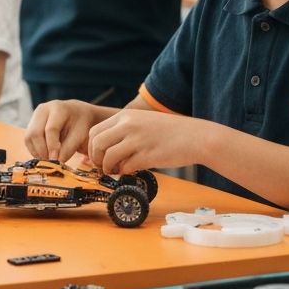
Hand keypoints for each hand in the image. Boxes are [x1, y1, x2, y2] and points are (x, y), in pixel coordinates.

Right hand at [24, 100, 105, 162]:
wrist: (76, 113)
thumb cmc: (80, 124)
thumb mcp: (80, 135)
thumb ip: (68, 148)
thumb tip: (57, 162)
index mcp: (58, 108)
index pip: (51, 129)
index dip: (52, 147)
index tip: (56, 160)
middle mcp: (43, 110)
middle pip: (35, 133)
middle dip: (42, 151)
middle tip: (51, 163)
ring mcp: (35, 116)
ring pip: (29, 137)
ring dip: (37, 152)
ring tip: (49, 160)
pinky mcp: (31, 124)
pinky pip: (28, 140)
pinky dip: (35, 150)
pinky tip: (45, 155)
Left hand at [88, 108, 204, 174]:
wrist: (196, 137)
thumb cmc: (170, 132)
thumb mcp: (143, 122)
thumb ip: (124, 131)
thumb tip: (105, 149)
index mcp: (126, 116)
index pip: (95, 131)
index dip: (92, 147)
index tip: (97, 157)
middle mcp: (129, 125)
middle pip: (96, 143)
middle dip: (96, 158)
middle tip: (103, 167)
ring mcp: (138, 140)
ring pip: (108, 157)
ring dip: (108, 168)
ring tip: (116, 171)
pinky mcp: (148, 155)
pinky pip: (125, 167)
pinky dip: (124, 172)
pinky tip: (131, 171)